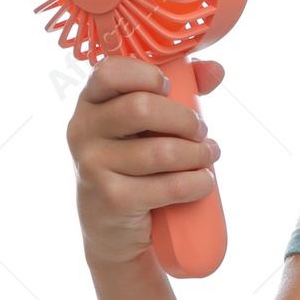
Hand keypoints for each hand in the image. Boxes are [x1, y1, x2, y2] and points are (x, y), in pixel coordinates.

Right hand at [66, 56, 225, 267]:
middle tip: (201, 131)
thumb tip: (216, 69)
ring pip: (162, 151)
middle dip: (185, 120)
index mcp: (90, 104)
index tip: (169, 89)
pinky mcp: (112, 200)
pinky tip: (203, 182)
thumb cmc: (136, 164)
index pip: (108, 71)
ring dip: (199, 154)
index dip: (146, 75)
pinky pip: (170, 186)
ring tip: (207, 156)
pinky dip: (198, 183)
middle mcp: (83, 132)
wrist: (114, 230)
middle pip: (141, 109)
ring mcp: (93, 167)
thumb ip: (182, 88)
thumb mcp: (150, 124)